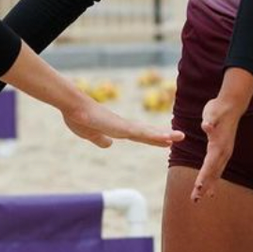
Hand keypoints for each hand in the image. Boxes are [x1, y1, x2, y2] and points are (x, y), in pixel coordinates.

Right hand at [62, 98, 184, 148]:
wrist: (73, 107)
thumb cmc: (78, 118)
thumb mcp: (90, 134)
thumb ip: (99, 139)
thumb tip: (109, 144)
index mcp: (117, 129)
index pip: (139, 135)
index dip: (152, 138)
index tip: (165, 141)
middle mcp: (123, 126)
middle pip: (147, 132)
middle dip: (163, 135)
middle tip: (179, 137)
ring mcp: (123, 126)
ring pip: (147, 132)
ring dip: (163, 135)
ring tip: (179, 137)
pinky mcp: (121, 127)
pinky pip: (141, 133)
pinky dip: (154, 136)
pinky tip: (165, 138)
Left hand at [191, 96, 242, 201]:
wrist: (231, 106)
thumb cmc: (218, 109)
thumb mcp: (211, 112)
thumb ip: (209, 120)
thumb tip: (206, 125)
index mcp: (218, 145)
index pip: (209, 164)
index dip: (203, 176)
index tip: (197, 187)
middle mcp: (223, 152)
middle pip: (213, 173)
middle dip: (204, 186)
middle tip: (195, 199)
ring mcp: (225, 152)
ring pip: (216, 173)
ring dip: (208, 185)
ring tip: (200, 198)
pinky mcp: (224, 151)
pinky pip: (218, 169)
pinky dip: (213, 179)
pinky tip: (210, 189)